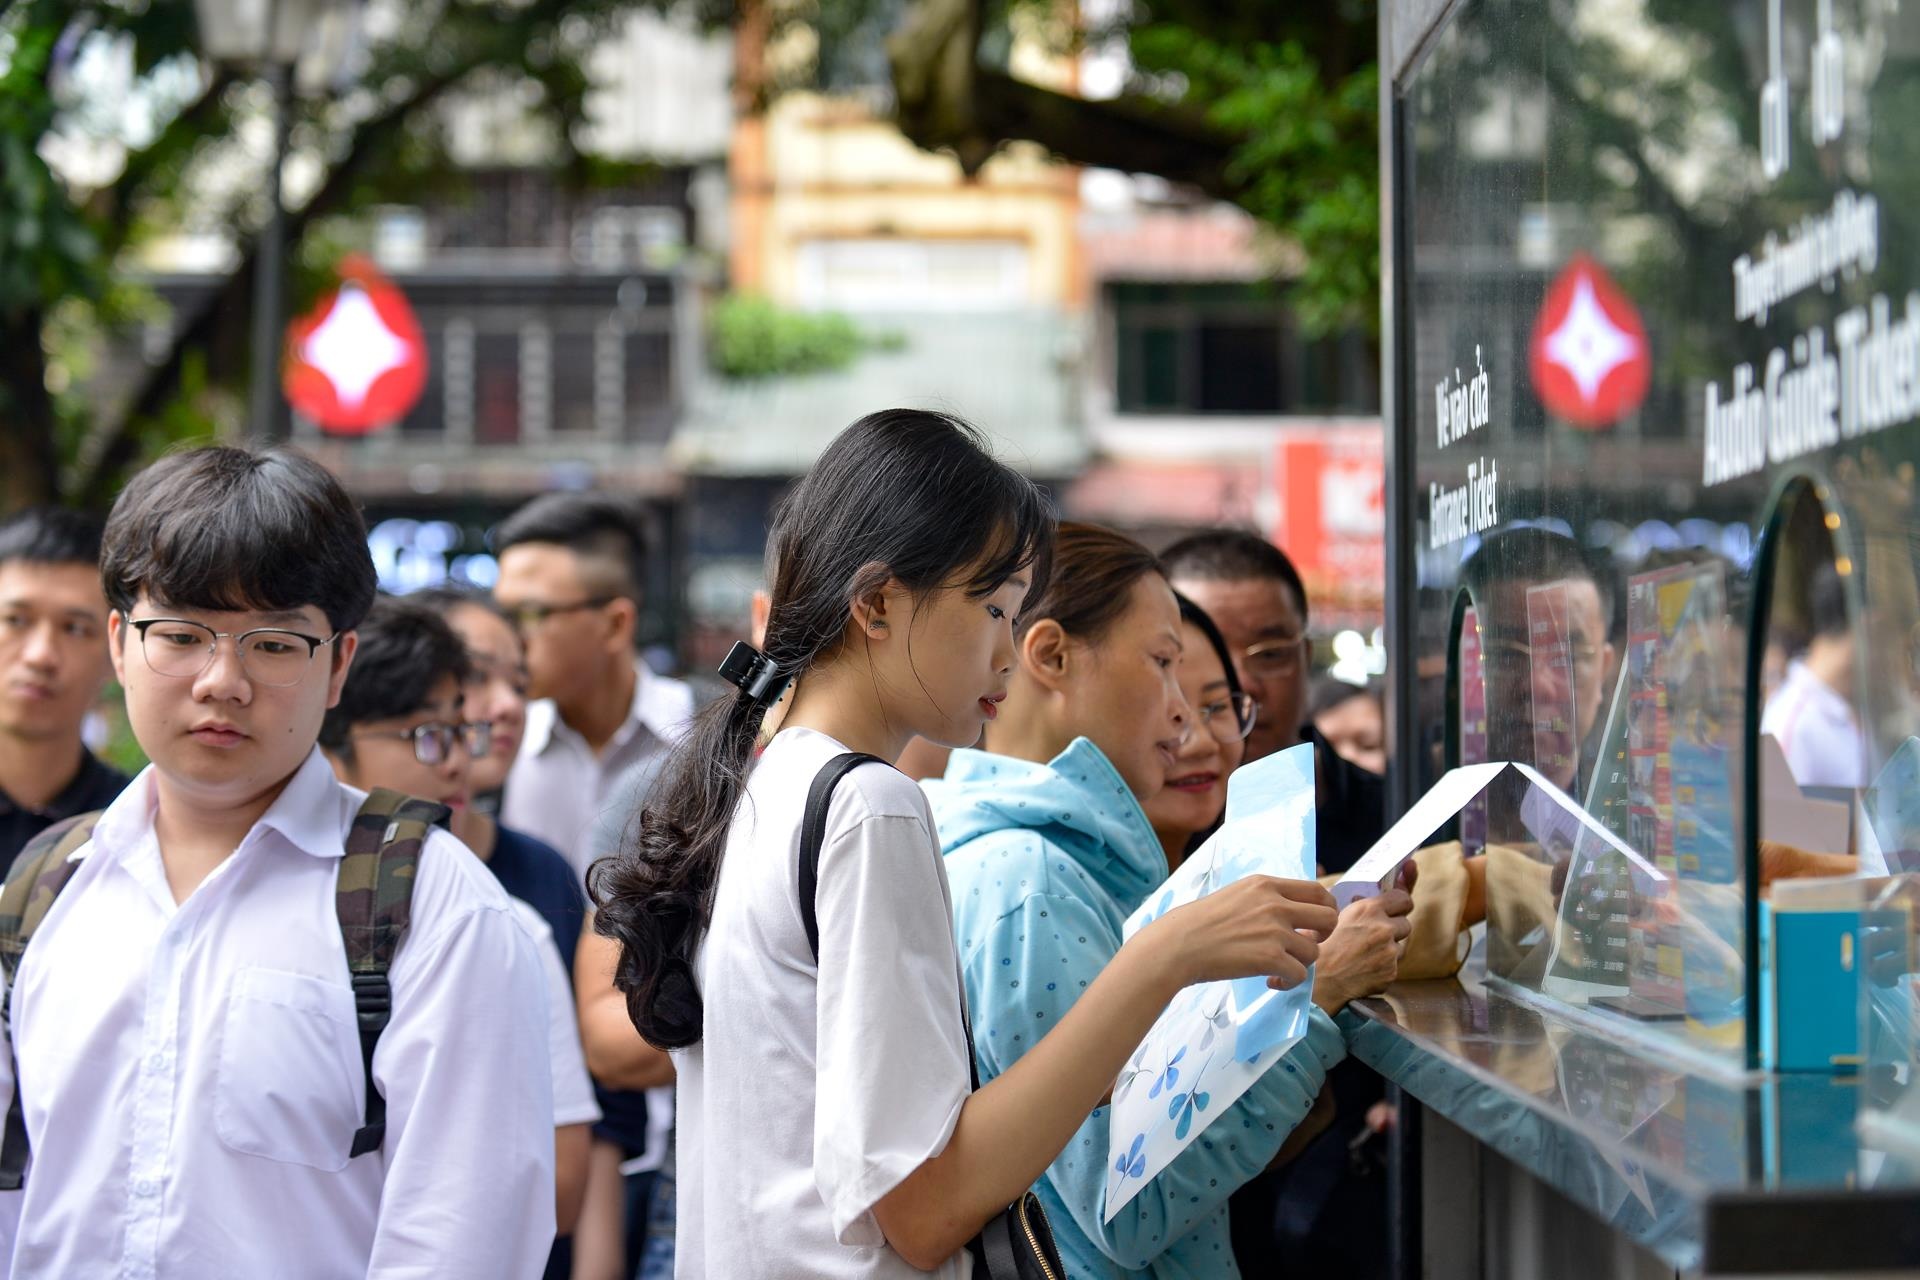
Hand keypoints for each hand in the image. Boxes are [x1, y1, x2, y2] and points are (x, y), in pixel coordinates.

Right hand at [1149, 875, 1337, 991]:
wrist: (1178, 945)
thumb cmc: (1199, 923)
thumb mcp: (1236, 895)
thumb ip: (1264, 899)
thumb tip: (1291, 913)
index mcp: (1266, 884)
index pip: (1316, 890)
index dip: (1324, 909)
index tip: (1314, 924)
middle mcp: (1275, 903)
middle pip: (1328, 916)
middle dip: (1324, 935)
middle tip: (1306, 946)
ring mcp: (1274, 931)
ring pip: (1315, 950)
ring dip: (1301, 963)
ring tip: (1280, 969)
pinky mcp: (1270, 958)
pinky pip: (1300, 974)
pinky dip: (1289, 982)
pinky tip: (1271, 982)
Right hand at [1312, 889, 1413, 1014]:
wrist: (1320, 978)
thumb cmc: (1321, 945)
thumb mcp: (1335, 916)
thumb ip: (1358, 907)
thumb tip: (1367, 899)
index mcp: (1369, 909)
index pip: (1402, 899)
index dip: (1400, 904)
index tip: (1397, 909)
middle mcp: (1383, 928)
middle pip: (1406, 924)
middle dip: (1395, 929)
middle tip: (1379, 935)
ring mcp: (1389, 951)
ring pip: (1400, 947)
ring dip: (1389, 949)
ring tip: (1368, 954)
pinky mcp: (1391, 971)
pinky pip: (1394, 966)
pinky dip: (1384, 967)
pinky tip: (1366, 968)